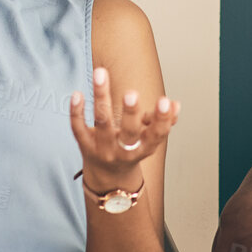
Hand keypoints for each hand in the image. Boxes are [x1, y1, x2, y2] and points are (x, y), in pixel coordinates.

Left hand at [69, 66, 178, 190]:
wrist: (108, 177)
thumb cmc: (130, 150)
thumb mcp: (149, 140)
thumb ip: (162, 121)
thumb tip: (175, 104)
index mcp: (144, 148)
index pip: (156, 135)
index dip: (162, 120)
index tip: (165, 101)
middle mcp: (123, 151)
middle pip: (128, 132)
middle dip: (130, 113)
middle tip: (131, 94)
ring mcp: (103, 149)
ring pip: (102, 122)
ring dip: (102, 97)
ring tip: (101, 73)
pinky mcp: (85, 145)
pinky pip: (79, 128)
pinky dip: (77, 111)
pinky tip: (78, 94)